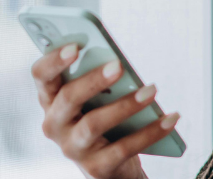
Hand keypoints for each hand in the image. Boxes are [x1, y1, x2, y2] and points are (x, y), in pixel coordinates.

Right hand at [31, 43, 179, 178]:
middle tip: (119, 65)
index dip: (53, 60)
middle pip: (68, 98)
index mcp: (51, 99)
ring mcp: (73, 148)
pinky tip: (171, 118)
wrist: (113, 164)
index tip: (75, 46)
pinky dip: (150, 132)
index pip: (41, 75)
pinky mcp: (96, 167)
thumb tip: (118, 62)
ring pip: (93, 124)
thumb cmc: (102, 117)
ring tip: (152, 90)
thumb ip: (99, 78)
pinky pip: (124, 148)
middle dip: (93, 80)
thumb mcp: (96, 96)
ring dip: (125, 105)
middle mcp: (55, 124)